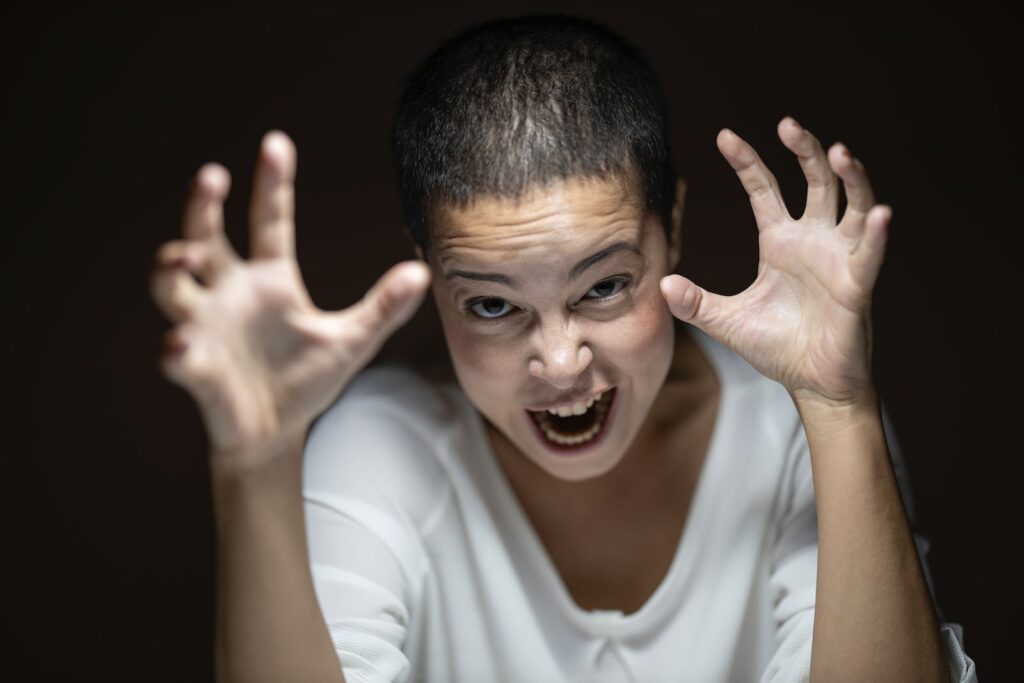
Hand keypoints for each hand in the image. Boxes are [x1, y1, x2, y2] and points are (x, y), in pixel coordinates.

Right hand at [151, 131, 430, 466]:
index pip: (269, 221)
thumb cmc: (307, 379)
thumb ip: (384, 307)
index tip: (277, 143)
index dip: (272, 184)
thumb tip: (423, 271)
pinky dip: (176, 349)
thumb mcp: (352, 340)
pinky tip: (181, 345)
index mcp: (270, 279)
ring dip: (170, 269)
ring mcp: (207, 326)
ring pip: (172, 287)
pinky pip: (177, 353)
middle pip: (205, 237)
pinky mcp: (195, 366)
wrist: (277, 432)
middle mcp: (230, 292)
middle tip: (212, 176)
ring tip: (184, 256)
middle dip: (202, 207)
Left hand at [660, 117, 890, 406]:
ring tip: (840, 152)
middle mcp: (812, 240)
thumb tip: (661, 284)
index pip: (763, 190)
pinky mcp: (857, 285)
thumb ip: (694, 303)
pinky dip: (877, 234)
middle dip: (804, 151)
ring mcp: (838, 258)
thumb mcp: (726, 322)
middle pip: (814, 181)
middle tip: (787, 124)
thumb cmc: (776, 348)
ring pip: (852, 204)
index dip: (747, 162)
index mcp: (779, 242)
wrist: (810, 383)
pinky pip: (871, 254)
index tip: (724, 136)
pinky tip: (880, 213)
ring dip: (851, 177)